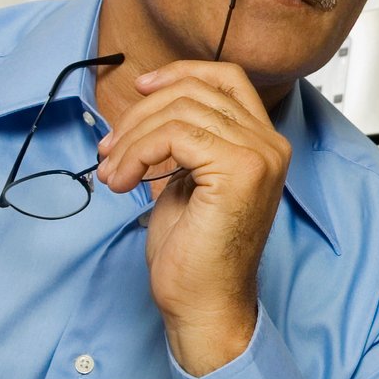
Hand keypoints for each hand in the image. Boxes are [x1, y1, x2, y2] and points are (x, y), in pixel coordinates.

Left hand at [97, 61, 289, 375]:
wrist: (204, 304)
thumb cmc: (194, 254)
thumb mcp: (186, 181)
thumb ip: (184, 141)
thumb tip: (147, 103)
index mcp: (263, 144)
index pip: (227, 79)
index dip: (180, 74)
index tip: (139, 90)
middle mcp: (269, 145)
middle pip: (196, 91)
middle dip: (140, 114)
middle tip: (109, 150)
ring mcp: (259, 156)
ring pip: (180, 110)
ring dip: (132, 138)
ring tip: (112, 172)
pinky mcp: (240, 170)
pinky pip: (175, 134)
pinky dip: (138, 152)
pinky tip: (123, 182)